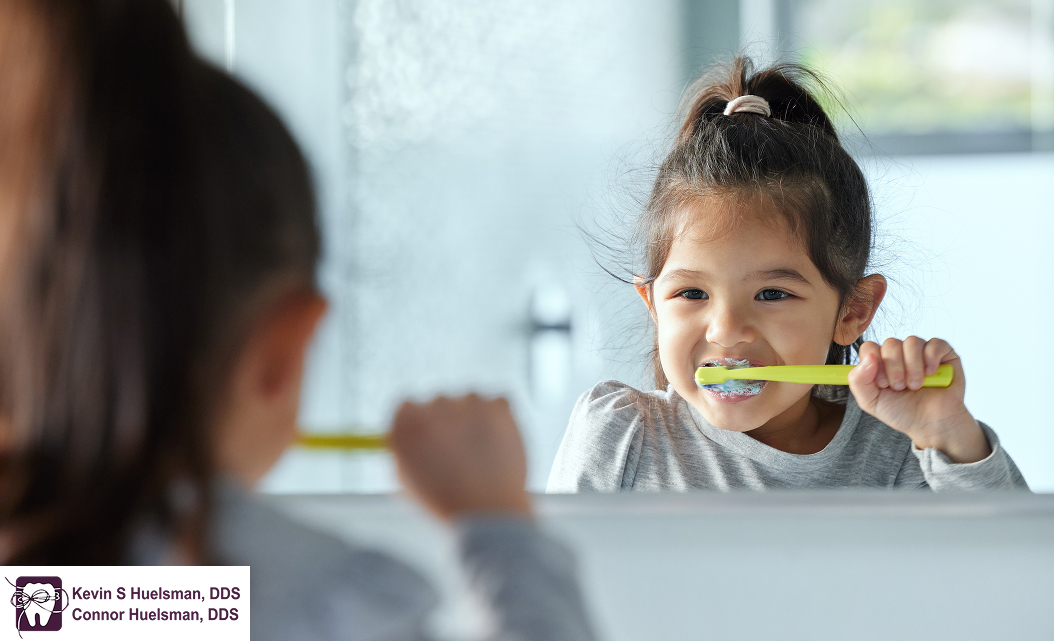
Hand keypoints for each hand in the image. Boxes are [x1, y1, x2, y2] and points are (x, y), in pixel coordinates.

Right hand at [389, 394, 531, 520]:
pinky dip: (500, 419)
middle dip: (450, 421)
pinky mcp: (497, 406)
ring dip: (475, 417)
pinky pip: (498, 402)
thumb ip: (405, 451)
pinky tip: (498, 446)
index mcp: (407, 424)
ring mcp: (467, 403)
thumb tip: (411, 432)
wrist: (487, 513)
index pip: (408, 405)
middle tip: (461, 451)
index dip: (421, 422)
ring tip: (481, 455)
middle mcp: (434, 407)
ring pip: (470, 400)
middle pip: (440, 401)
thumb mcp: (408, 480)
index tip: (432, 434)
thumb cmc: (446, 503)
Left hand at [848, 337, 990, 462]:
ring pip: (912, 342)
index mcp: (880, 362)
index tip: (883, 384)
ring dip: (913, 366)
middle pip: (891, 343)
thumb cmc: (902, 412)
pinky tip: (931, 375)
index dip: (874, 363)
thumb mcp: (871, 402)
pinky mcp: (943, 354)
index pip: (870, 347)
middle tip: (900, 387)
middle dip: (894, 368)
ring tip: (916, 385)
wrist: (932, 425)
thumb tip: (868, 358)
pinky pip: (935, 344)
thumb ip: (858, 381)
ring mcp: (921, 352)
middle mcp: (900, 354)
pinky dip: (931, 359)